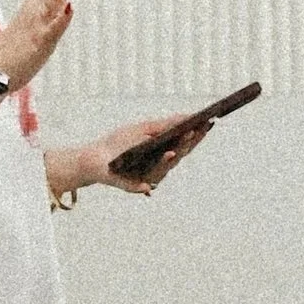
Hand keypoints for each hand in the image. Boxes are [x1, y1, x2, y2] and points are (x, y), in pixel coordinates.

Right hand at [0, 0, 81, 88]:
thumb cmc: (12, 60)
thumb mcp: (35, 34)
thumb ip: (50, 19)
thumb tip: (65, 5)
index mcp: (32, 10)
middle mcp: (34, 14)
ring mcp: (36, 27)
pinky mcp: (37, 45)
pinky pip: (51, 30)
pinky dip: (60, 18)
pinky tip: (70, 6)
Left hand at [80, 115, 205, 196]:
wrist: (95, 158)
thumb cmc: (120, 142)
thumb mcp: (144, 129)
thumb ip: (165, 124)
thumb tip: (187, 116)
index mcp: (165, 153)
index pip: (185, 144)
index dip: (197, 135)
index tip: (209, 122)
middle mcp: (160, 168)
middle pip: (179, 156)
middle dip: (189, 143)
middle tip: (199, 129)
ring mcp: (148, 178)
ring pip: (165, 169)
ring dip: (173, 157)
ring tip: (178, 144)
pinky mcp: (133, 187)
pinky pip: (142, 185)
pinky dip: (148, 181)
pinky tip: (160, 165)